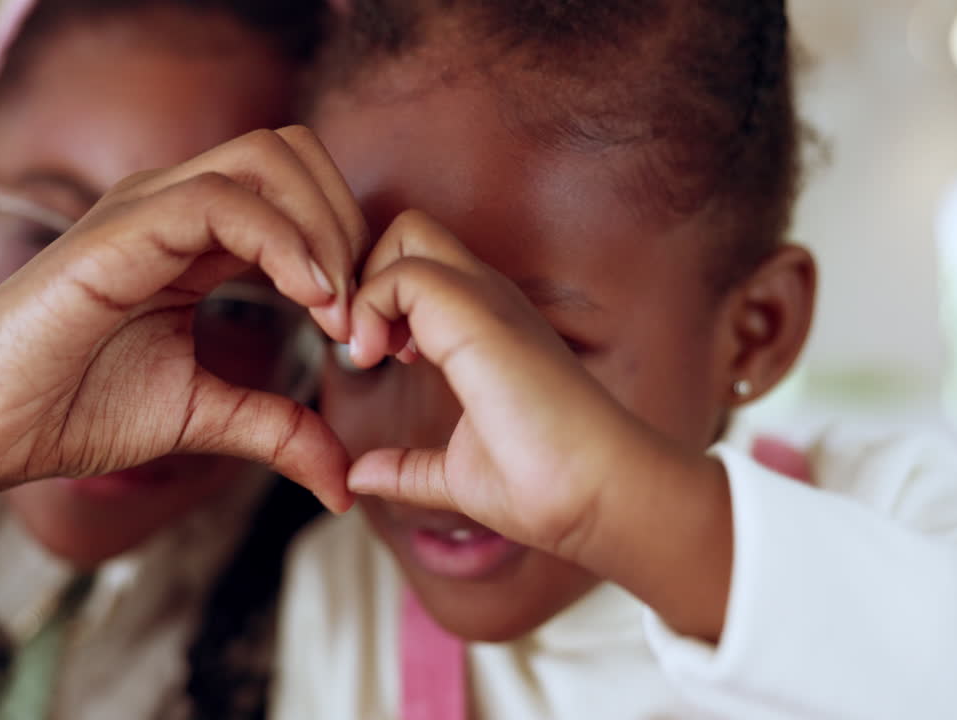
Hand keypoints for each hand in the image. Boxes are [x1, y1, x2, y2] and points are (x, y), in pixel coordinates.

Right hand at [0, 127, 366, 615]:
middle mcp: (174, 206)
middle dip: (349, 222)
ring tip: (338, 310)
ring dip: (325, 228)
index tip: (368, 331)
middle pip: (294, 155)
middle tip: (363, 311)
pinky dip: (282, 240)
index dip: (349, 247)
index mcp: (195, 237)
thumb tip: (344, 484)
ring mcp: (145, 209)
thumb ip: (276, 429)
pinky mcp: (120, 231)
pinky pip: (220, 201)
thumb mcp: (202, 416)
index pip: (298, 192)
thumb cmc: (72, 410)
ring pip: (268, 159)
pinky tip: (310, 298)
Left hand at [343, 210, 660, 557]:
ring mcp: (487, 300)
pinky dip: (370, 306)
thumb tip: (359, 474)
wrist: (597, 496)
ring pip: (405, 232)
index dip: (376, 299)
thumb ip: (407, 469)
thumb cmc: (546, 488)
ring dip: (364, 287)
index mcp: (483, 325)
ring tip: (366, 354)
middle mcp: (486, 300)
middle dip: (363, 272)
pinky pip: (404, 271)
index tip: (373, 360)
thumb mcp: (456, 474)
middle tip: (358, 342)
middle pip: (408, 229)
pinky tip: (375, 360)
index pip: (415, 267)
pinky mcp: (480, 316)